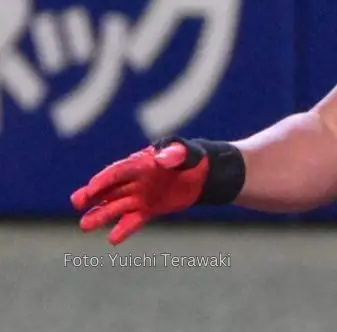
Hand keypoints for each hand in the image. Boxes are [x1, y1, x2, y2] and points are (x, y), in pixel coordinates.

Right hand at [70, 141, 209, 245]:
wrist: (201, 174)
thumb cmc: (190, 158)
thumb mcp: (187, 153)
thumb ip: (175, 154)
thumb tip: (160, 159)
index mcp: (140, 163)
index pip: (119, 171)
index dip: (105, 179)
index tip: (91, 188)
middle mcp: (135, 180)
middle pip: (109, 188)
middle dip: (92, 195)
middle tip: (77, 202)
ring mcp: (139, 195)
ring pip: (116, 206)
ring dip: (101, 215)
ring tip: (84, 225)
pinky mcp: (148, 209)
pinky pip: (134, 220)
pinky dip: (124, 229)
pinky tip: (113, 240)